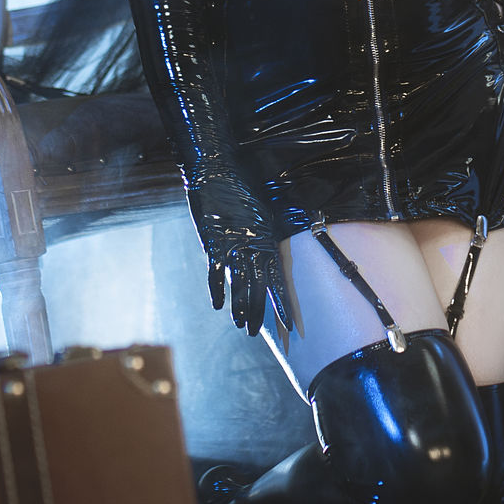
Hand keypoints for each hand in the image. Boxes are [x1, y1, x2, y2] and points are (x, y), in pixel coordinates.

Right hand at [185, 173, 292, 335]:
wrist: (217, 169)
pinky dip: (217, 288)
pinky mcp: (213, 241)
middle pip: (259, 288)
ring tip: (244, 327)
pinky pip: (216, 270)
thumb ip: (261, 236)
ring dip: (242, 307)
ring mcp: (233, 245)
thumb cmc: (241, 189)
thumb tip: (266, 253)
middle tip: (261, 335)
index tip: (289, 325)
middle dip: (261, 313)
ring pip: (240, 283)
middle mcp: (253, 247)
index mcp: (266, 242)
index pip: (277, 280)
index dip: (282, 304)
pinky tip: (218, 306)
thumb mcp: (259, 214)